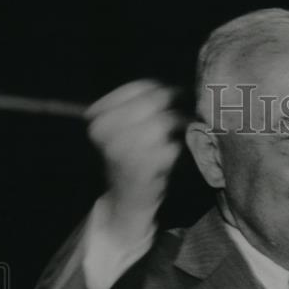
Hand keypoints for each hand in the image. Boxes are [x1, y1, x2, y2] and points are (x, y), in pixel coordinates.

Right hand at [85, 80, 182, 238]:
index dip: (165, 89)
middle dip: (177, 105)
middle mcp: (104, 129)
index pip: (140, 87)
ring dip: (181, 127)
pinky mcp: (140, 166)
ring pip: (165, 122)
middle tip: (190, 113)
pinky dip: (180, 150)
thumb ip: (143, 106)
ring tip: (186, 133)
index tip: (180, 94)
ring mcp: (120, 147)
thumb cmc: (132, 161)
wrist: (126, 202)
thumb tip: (180, 85)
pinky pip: (172, 147)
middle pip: (154, 101)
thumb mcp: (127, 128)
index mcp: (98, 115)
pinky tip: (177, 155)